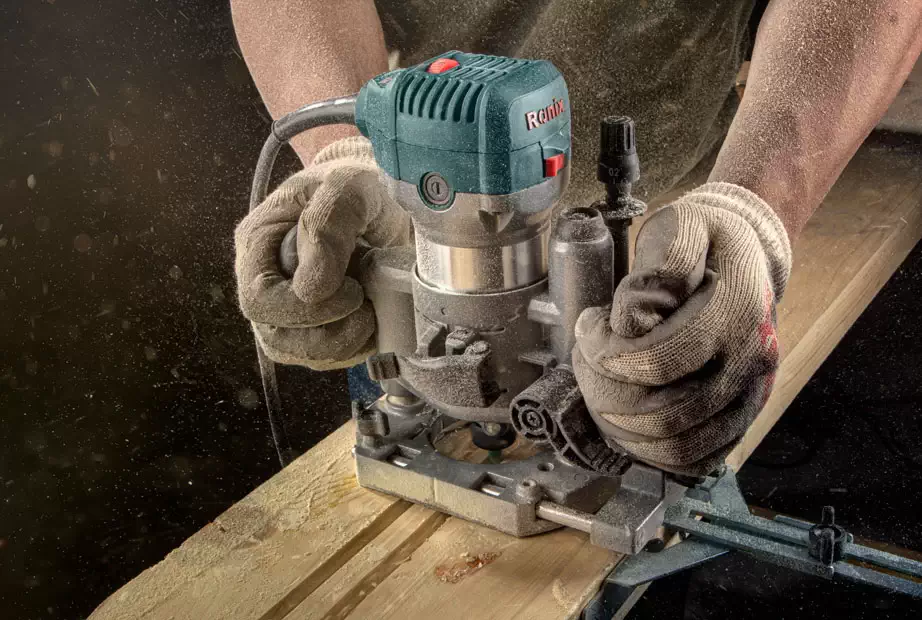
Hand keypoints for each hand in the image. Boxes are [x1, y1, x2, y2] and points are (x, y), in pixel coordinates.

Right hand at [235, 137, 412, 369]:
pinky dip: (357, 348)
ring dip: (345, 345)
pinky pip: (328, 356)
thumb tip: (312, 286)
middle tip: (366, 309)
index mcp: (259, 243)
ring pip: (302, 354)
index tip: (352, 290)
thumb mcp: (349, 185)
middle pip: (276, 337)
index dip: (304, 308)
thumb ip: (329, 222)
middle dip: (328, 334)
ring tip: (373, 314)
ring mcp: (291, 307)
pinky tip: (376, 321)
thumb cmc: (356, 183)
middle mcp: (267, 280)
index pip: (259, 299)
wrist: (381, 194)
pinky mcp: (319, 324)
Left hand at [573, 182, 791, 475]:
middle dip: (604, 391)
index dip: (607, 353)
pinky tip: (625, 420)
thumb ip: (664, 262)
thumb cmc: (706, 241)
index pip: (659, 360)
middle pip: (662, 411)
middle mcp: (750, 360)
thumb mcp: (686, 224)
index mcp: (736, 311)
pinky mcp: (738, 417)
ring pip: (674, 444)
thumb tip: (639, 313)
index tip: (589, 328)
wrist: (746, 256)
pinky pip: (693, 458)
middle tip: (588, 361)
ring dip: (620, 425)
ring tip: (602, 387)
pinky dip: (650, 451)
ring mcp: (749, 395)